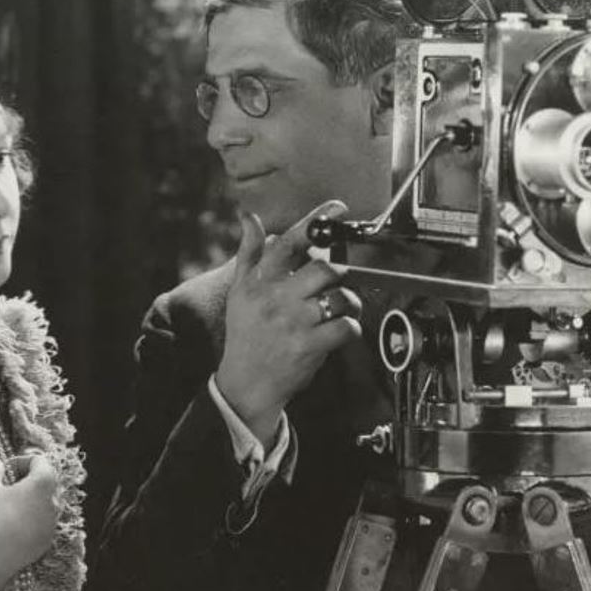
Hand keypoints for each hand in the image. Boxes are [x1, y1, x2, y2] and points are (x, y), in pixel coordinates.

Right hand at [0, 456, 60, 569]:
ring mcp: (53, 520)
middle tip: (9, 486)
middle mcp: (54, 499)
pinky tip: (14, 525)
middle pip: (46, 480)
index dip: (20, 461)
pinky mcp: (48, 538)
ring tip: (11, 506)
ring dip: (32, 500)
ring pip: (46, 502)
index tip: (6, 470)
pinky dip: (32, 519)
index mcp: (43, 481)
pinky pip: (43, 522)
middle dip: (29, 479)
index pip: (38, 460)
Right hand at [215, 200, 362, 442]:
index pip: (289, 242)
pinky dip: (350, 327)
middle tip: (335, 281)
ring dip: (348, 302)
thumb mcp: (241, 290)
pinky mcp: (309, 346)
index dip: (315, 221)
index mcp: (260, 280)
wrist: (245, 383)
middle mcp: (276, 298)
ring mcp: (294, 323)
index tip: (337, 207)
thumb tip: (248, 217)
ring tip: (339, 309)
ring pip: (340, 297)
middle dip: (338, 273)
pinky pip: (346, 326)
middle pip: (324, 268)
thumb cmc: (246, 333)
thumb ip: (249, 252)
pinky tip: (338, 331)